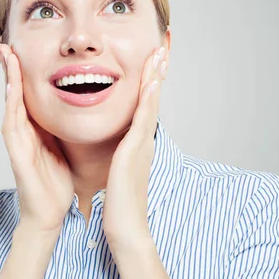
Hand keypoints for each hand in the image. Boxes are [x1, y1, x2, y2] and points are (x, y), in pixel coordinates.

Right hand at [0, 43, 74, 234]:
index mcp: (36, 129)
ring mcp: (17, 141)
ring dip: (7, 78)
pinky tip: (11, 87)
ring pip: (10, 102)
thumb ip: (61, 128)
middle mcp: (23, 131)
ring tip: (5, 54)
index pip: (28, 94)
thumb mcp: (62, 147)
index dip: (25, 72)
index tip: (24, 49)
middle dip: (10, 68)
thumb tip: (75, 110)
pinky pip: (13, 123)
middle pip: (14, 93)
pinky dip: (11, 103)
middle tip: (6, 43)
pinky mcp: (17, 153)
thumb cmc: (56, 183)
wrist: (50, 214)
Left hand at [102, 46, 167, 245]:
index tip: (150, 64)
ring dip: (155, 79)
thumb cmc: (120, 204)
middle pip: (151, 101)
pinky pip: (142, 121)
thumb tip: (118, 151)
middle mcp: (143, 142)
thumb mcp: (119, 173)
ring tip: (158, 56)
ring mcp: (141, 146)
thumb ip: (121, 158)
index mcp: (137, 145)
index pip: (143, 108)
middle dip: (155, 74)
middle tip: (160, 50)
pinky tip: (151, 84)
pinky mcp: (134, 153)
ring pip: (150, 105)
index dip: (148, 84)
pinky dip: (148, 101)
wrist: (126, 228)